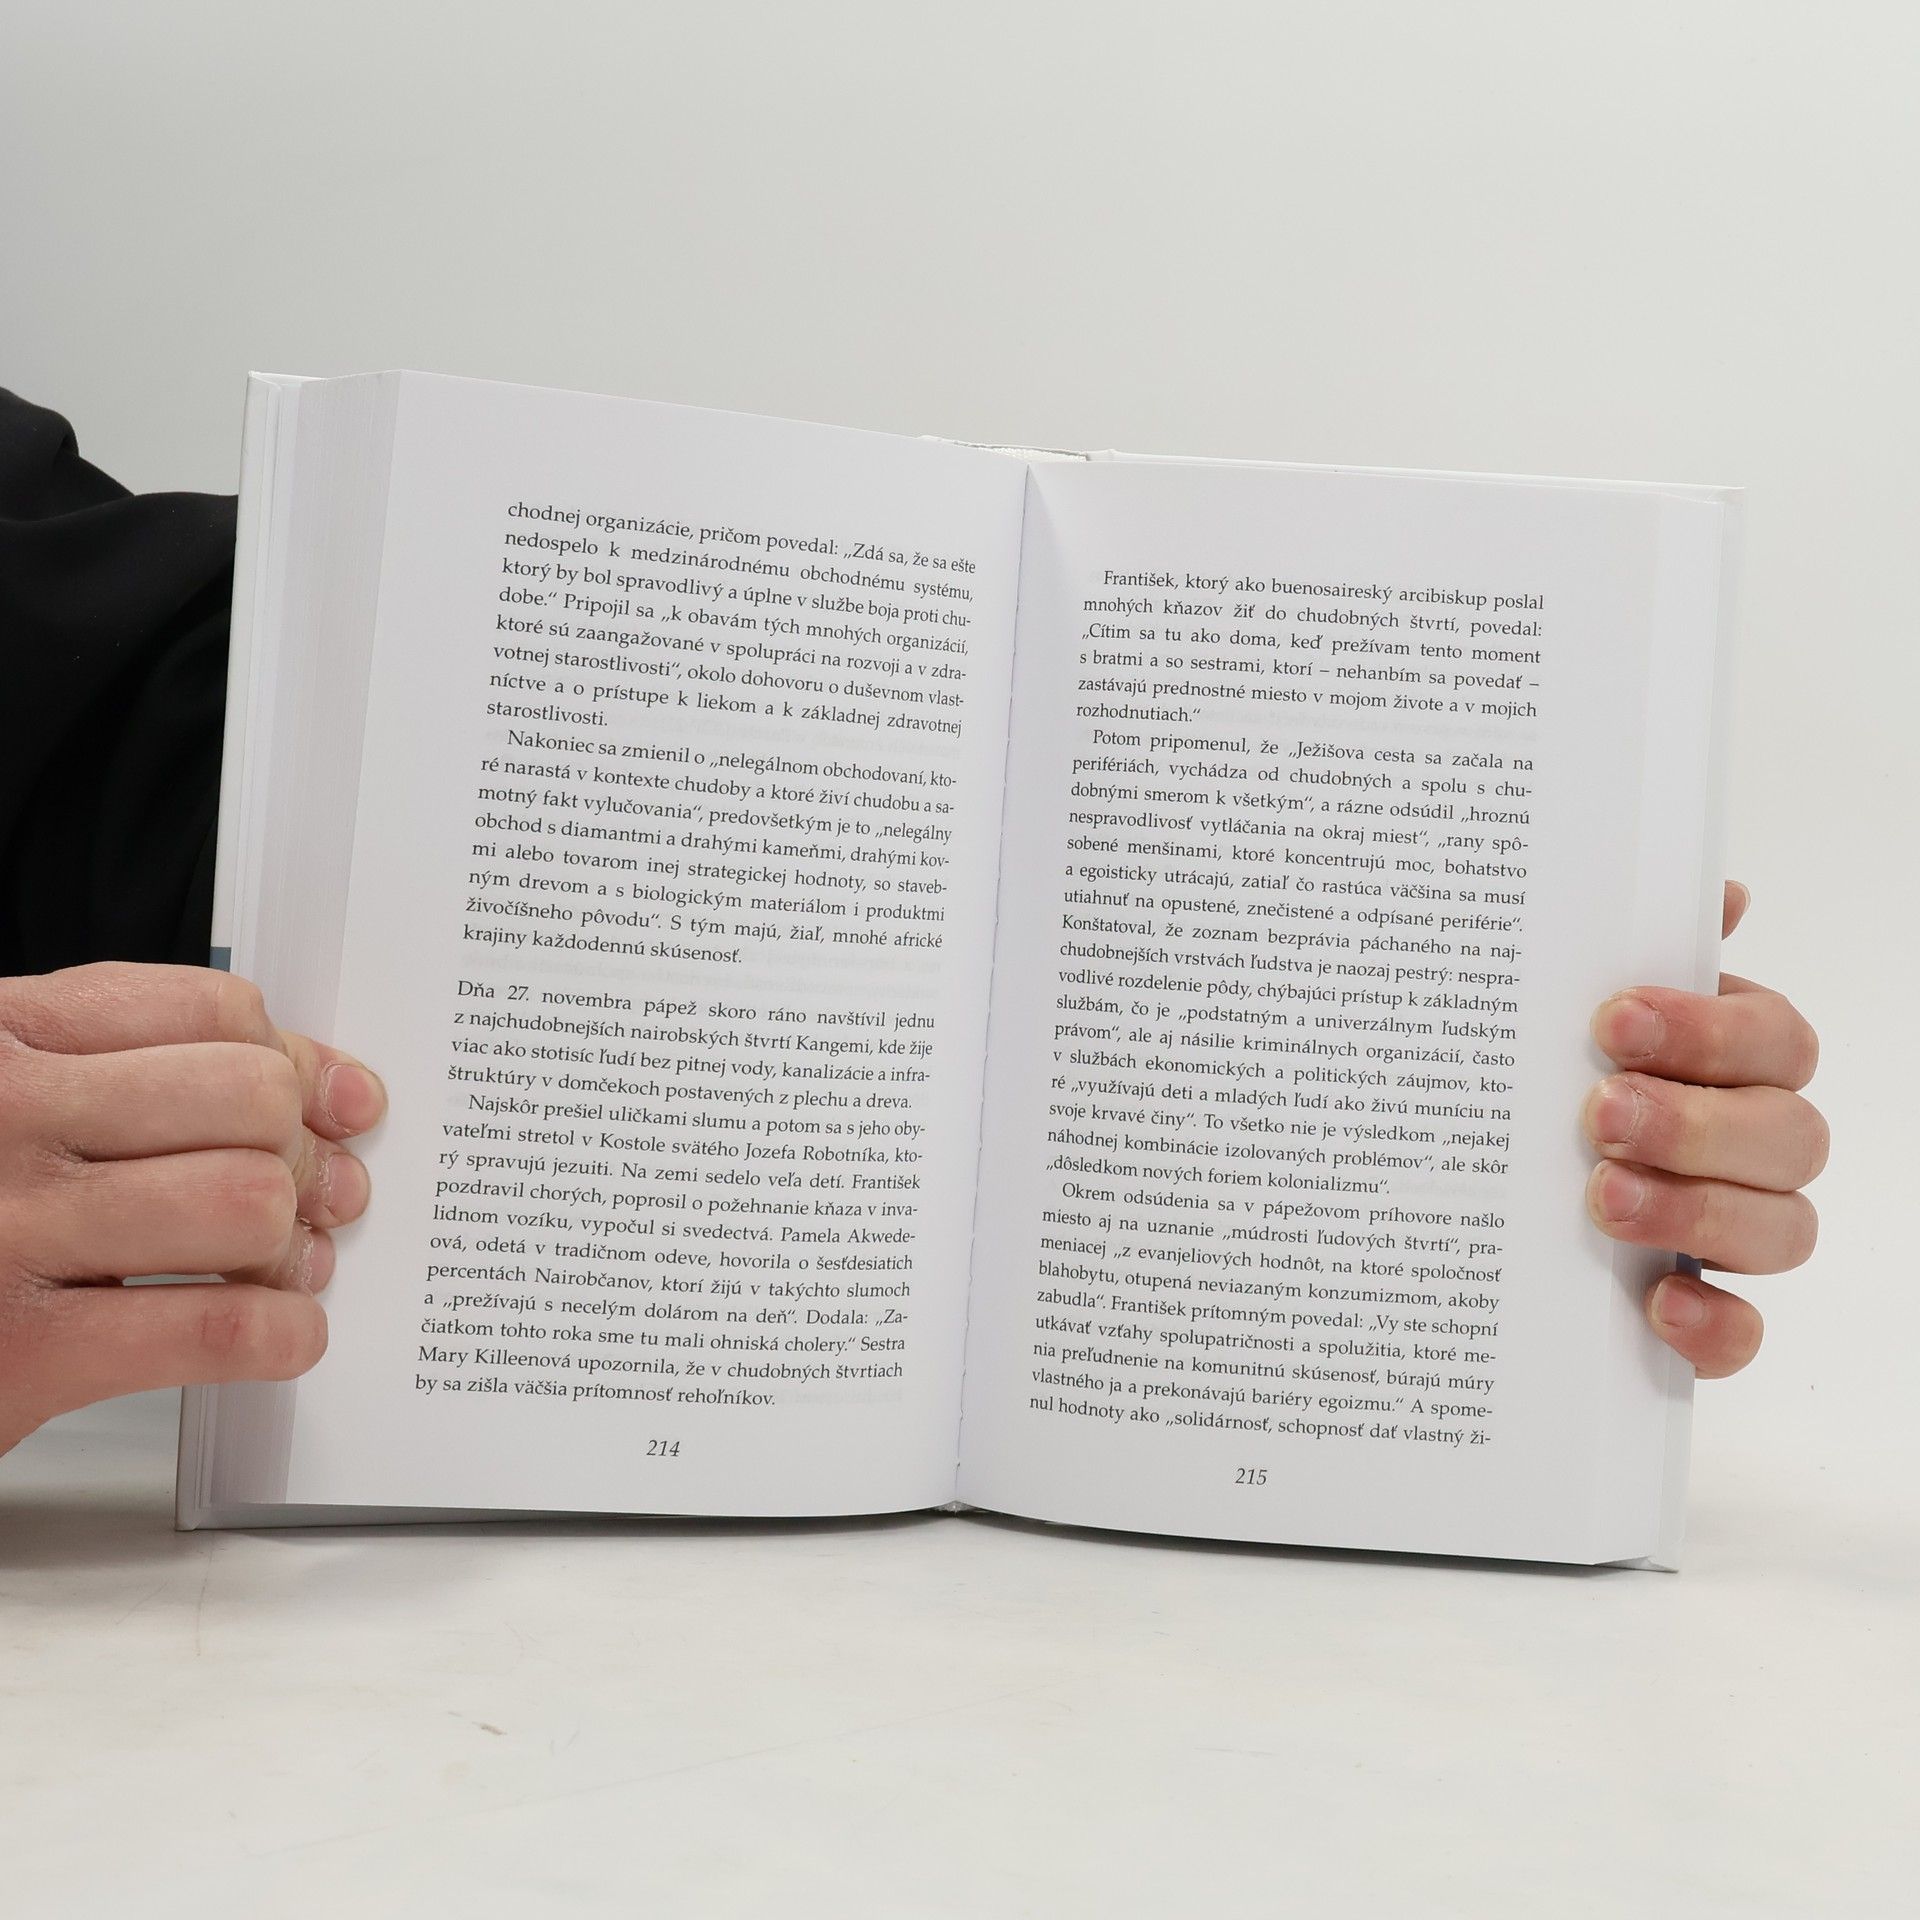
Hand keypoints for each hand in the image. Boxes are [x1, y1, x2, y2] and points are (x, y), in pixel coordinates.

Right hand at [0, 962, 384, 1455]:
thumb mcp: (2, 1098)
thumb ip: (126, 1067)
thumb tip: (322, 1086)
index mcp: (0, 1040)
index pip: (207, 1011)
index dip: (294, 1062)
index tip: (326, 1101)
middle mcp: (2, 1120)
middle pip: (245, 1100)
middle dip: (302, 1153)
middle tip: (309, 1194)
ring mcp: (9, 1234)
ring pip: (243, 1202)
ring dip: (290, 1243)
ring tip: (280, 1265)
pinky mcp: (24, 1355)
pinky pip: (217, 1325)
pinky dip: (280, 1334)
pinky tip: (278, 1335)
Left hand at [1582, 883, 1823, 1376]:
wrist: (1464, 1194)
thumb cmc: (1537, 1076)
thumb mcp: (1555, 1005)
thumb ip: (1628, 945)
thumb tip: (1721, 892)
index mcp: (1730, 1060)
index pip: (1774, 1038)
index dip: (1710, 1030)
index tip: (1613, 1018)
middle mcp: (1749, 1143)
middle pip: (1789, 1135)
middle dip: (1696, 1122)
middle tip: (1600, 1113)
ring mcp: (1733, 1231)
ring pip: (1783, 1228)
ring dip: (1697, 1211)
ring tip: (1602, 1198)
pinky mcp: (1704, 1312)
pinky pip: (1746, 1333)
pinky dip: (1713, 1324)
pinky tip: (1656, 1302)